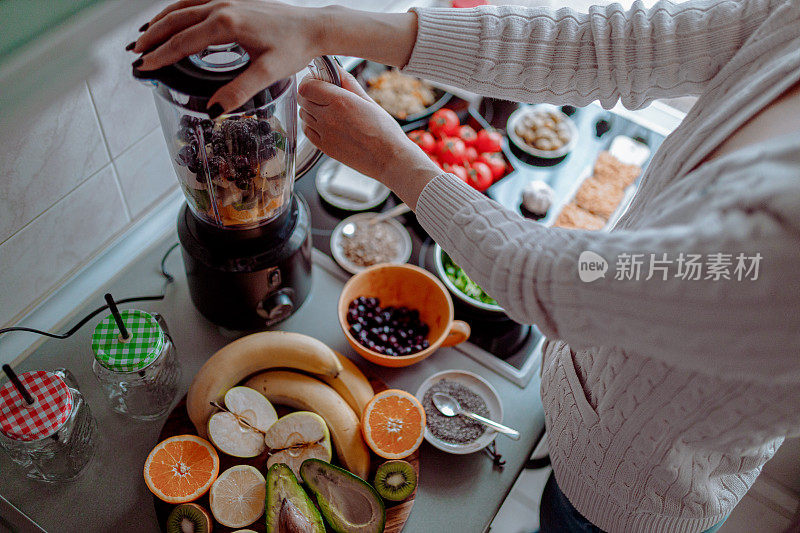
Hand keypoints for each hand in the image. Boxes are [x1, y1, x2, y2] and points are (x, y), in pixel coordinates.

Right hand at [129, 1, 418, 115]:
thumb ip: (240, 91)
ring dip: (162, 21)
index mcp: (226, 24)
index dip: (161, 56)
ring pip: (183, 6)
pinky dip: (179, 9)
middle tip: (135, 53)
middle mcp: (222, 6)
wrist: (314, 26)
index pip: (183, 42)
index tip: (143, 67)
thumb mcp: (269, 73)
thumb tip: (215, 110)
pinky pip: (196, 0)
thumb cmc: (295, 47)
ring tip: (145, 36)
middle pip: (176, 20)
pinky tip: (175, 18)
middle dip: (153, 37)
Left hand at [298, 69, 440, 208]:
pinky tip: (326, 125)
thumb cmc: (385, 131)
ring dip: (310, 109)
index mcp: (340, 102)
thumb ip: (348, 83)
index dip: (309, 80)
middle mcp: (328, 117)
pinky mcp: (325, 148)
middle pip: (302, 99)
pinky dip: (312, 126)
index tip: (317, 80)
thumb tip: (336, 69)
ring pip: (303, 115)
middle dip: (310, 93)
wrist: (389, 159)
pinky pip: (307, 132)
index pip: (306, 86)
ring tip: (327, 111)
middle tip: (323, 94)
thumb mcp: (368, 101)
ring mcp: (325, 134)